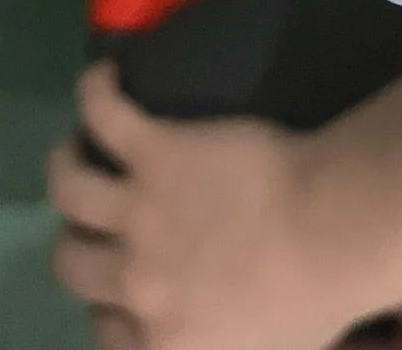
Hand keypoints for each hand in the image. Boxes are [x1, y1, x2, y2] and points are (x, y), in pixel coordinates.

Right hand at [47, 62, 380, 349]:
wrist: (334, 230)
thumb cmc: (314, 299)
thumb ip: (208, 347)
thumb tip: (194, 333)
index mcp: (161, 343)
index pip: (103, 330)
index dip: (108, 306)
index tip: (124, 288)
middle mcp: (134, 281)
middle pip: (70, 262)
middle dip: (79, 242)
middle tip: (101, 220)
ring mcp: (139, 211)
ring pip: (68, 186)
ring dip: (69, 165)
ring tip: (82, 149)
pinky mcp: (154, 150)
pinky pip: (101, 112)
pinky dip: (94, 90)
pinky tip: (105, 79)